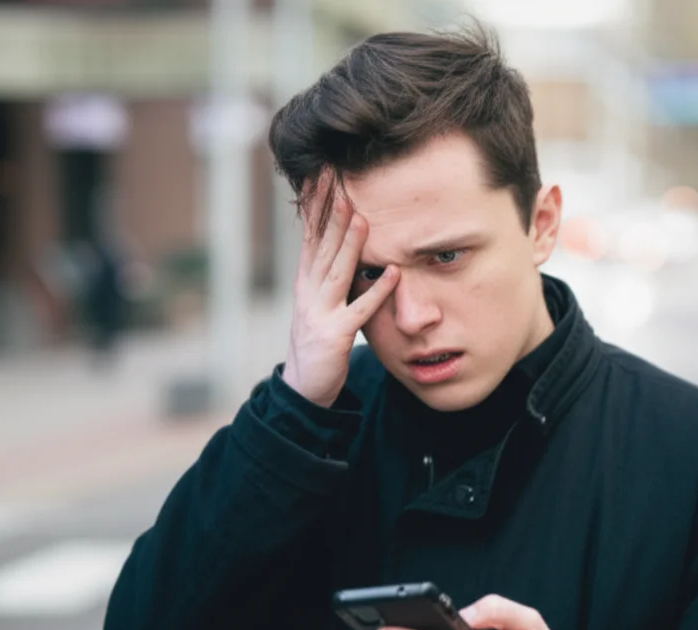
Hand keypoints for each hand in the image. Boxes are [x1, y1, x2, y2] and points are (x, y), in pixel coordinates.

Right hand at [282, 173, 398, 407]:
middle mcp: (308, 293)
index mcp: (305, 282)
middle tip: (337, 180)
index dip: (314, 206)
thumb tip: (338, 239)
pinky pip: (360, 310)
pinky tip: (394, 274)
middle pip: (321, 247)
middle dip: (329, 213)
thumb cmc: (317, 340)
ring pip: (336, 272)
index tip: (319, 176)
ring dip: (349, 245)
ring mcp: (320, 314)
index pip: (310, 236)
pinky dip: (378, 292)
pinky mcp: (335, 336)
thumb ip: (326, 272)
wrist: (303, 386)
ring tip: (361, 218)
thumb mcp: (316, 301)